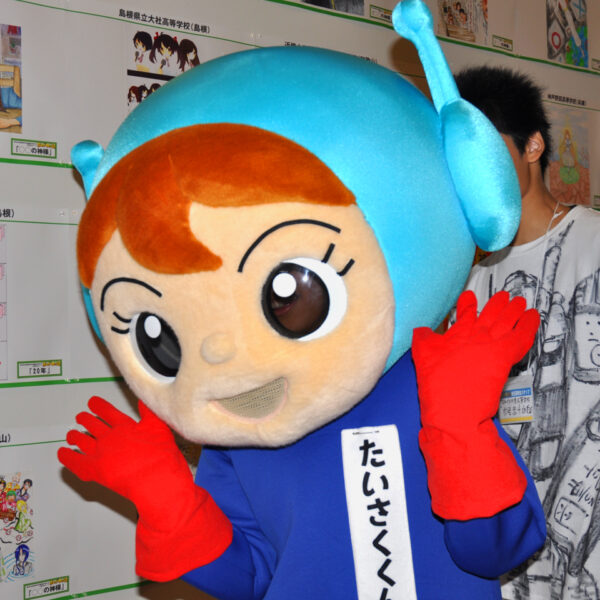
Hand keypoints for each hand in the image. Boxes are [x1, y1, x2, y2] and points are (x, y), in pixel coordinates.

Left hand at [58, 397, 231, 579]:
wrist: (157, 482)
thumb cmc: (162, 458)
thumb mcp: (160, 429)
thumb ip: (149, 413)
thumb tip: (144, 399)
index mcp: (125, 425)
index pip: (107, 411)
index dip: (98, 405)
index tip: (92, 402)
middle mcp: (109, 437)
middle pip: (92, 424)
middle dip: (85, 419)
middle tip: (81, 417)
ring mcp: (100, 454)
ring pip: (81, 441)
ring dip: (75, 436)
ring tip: (71, 434)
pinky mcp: (94, 471)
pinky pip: (74, 462)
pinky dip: (66, 457)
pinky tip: (63, 453)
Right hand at [411, 290, 539, 519]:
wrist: (453, 409)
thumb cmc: (437, 387)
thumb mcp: (421, 357)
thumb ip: (423, 339)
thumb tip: (420, 329)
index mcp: (456, 335)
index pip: (464, 313)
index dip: (467, 302)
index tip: (469, 296)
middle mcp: (475, 336)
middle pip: (491, 314)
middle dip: (499, 303)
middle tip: (505, 297)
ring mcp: (491, 346)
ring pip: (508, 322)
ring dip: (515, 311)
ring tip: (520, 302)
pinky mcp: (505, 359)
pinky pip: (522, 338)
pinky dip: (529, 326)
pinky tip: (533, 319)